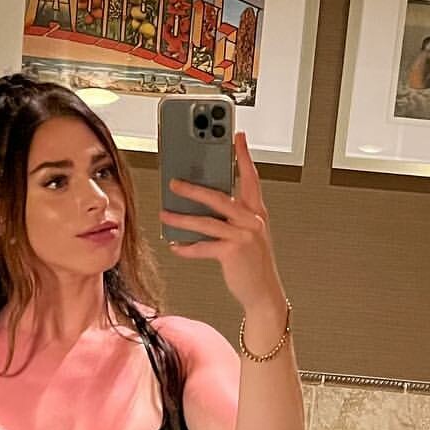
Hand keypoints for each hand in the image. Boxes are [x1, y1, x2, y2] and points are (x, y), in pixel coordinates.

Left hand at [161, 132, 284, 313]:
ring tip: (165, 214)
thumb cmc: (252, 263)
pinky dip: (187, 247)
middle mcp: (252, 220)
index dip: (244, 155)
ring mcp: (244, 236)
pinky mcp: (233, 253)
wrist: (264, 293)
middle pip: (219, 197)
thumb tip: (201, 204)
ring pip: (206, 221)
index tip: (236, 136)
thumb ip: (232, 217)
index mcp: (256, 212)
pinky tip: (175, 245)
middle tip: (174, 182)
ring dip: (181, 219)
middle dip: (193, 188)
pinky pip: (203, 246)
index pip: (251, 177)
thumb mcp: (247, 234)